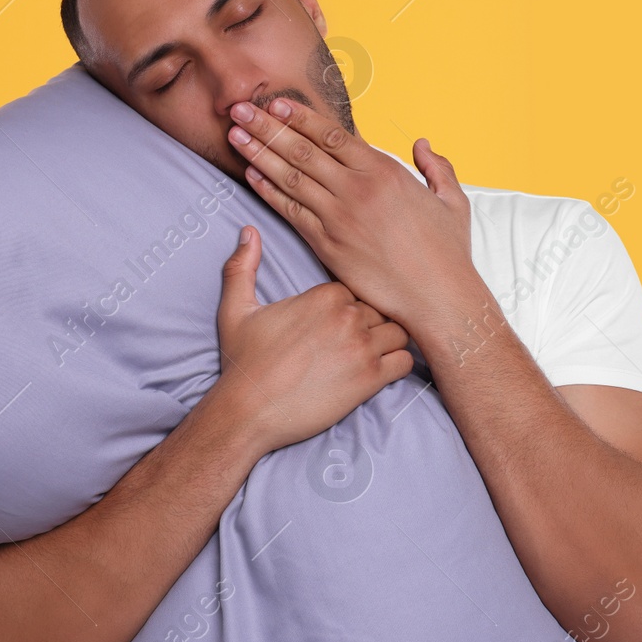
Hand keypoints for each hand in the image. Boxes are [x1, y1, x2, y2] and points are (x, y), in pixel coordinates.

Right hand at [208, 225, 415, 454]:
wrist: (247, 411)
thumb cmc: (243, 361)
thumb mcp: (236, 308)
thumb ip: (243, 266)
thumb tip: (248, 231)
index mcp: (324, 296)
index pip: (360, 286)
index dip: (355, 302)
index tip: (344, 318)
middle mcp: (348, 317)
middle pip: (383, 307)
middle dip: (375, 320)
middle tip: (360, 337)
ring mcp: (363, 348)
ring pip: (400, 331)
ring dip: (391, 340)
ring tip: (374, 352)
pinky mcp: (371, 379)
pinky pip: (406, 361)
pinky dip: (399, 363)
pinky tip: (381, 370)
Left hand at [225, 98, 477, 333]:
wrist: (438, 296)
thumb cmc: (448, 252)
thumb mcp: (452, 201)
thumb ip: (437, 167)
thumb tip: (422, 144)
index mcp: (385, 171)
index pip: (333, 134)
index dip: (301, 117)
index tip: (277, 103)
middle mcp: (357, 188)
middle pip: (302, 149)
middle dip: (267, 126)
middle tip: (240, 107)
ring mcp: (339, 217)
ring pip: (290, 177)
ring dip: (258, 153)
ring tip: (234, 134)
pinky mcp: (328, 245)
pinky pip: (291, 212)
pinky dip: (268, 191)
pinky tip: (251, 175)